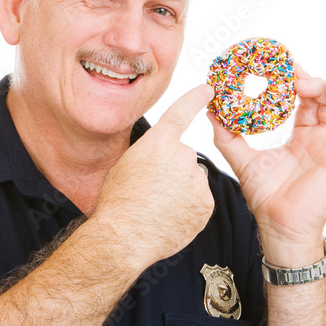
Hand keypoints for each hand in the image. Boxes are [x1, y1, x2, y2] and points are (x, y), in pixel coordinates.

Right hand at [93, 84, 215, 265]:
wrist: (124, 236)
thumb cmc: (117, 202)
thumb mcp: (126, 165)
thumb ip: (149, 155)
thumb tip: (159, 162)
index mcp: (159, 142)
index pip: (181, 113)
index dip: (195, 99)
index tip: (208, 90)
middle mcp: (183, 155)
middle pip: (183, 159)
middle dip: (173, 172)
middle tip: (152, 191)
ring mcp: (197, 180)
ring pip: (192, 182)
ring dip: (181, 192)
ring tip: (158, 208)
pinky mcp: (206, 204)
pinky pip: (199, 203)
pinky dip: (188, 210)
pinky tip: (169, 218)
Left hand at [209, 64, 325, 259]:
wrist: (277, 226)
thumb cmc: (266, 197)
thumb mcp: (243, 159)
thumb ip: (228, 135)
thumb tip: (211, 110)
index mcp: (302, 136)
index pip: (307, 100)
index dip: (301, 81)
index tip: (288, 66)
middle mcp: (322, 139)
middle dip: (317, 85)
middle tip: (299, 80)